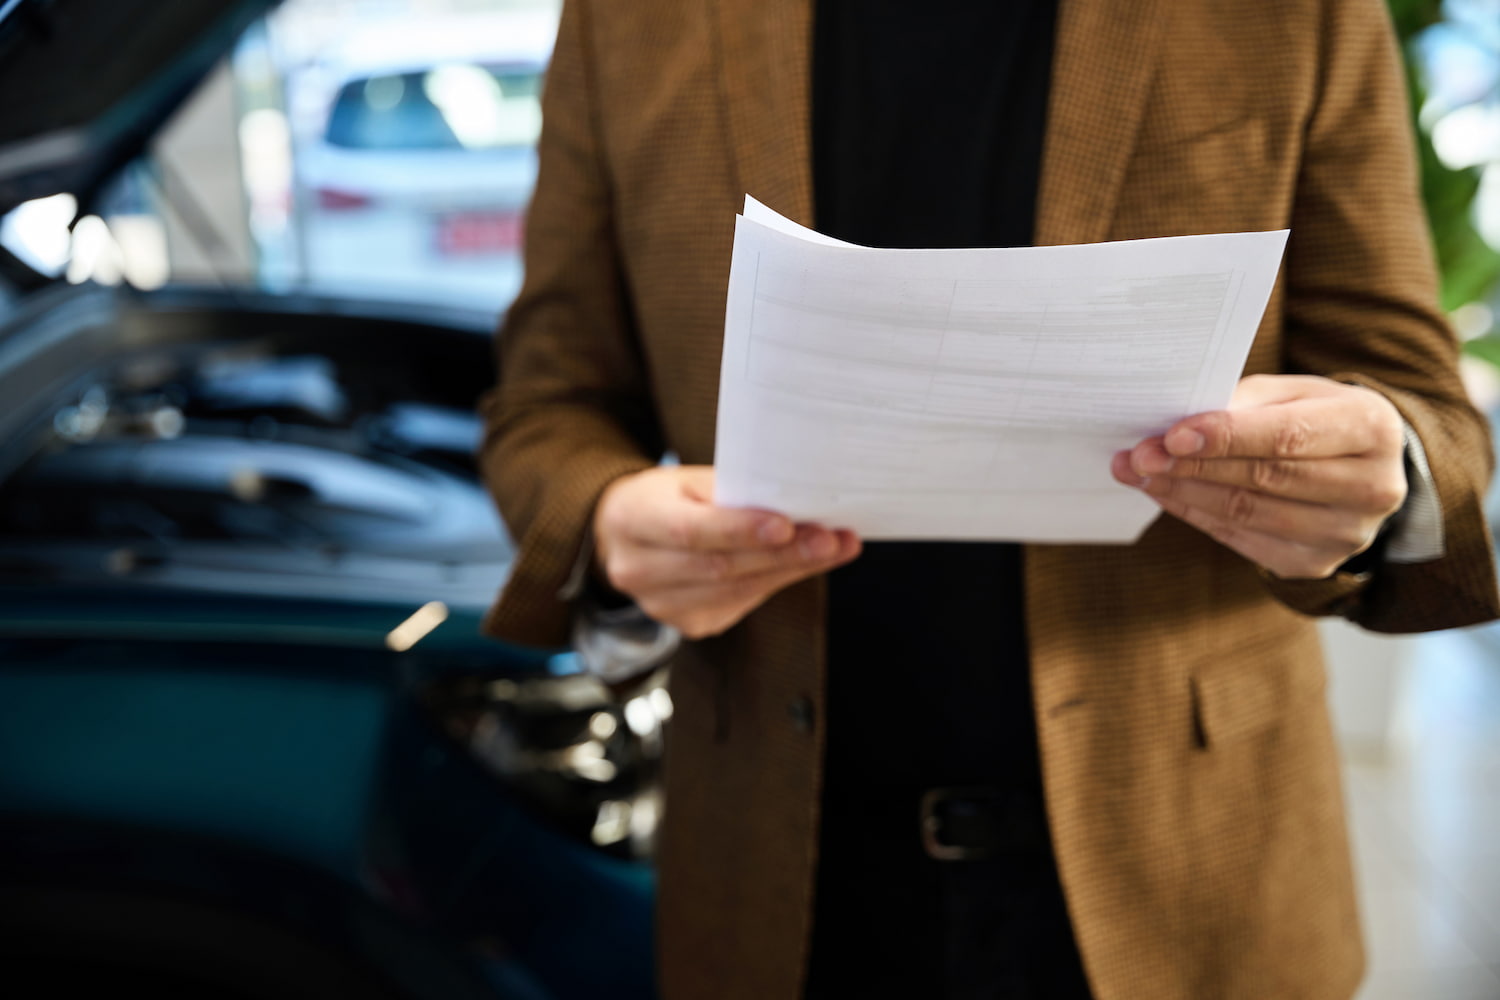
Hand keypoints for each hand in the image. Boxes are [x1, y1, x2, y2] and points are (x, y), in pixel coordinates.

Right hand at [592, 465, 860, 637]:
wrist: (625, 536)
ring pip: (737, 591)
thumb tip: (795, 504)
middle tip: (831, 539)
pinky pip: (740, 603)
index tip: (787, 525)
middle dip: (784, 554)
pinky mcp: (687, 623)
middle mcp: (640, 569)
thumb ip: (731, 492)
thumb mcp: (687, 480)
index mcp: (634, 519)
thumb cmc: (665, 499)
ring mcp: (662, 604)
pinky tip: (803, 565)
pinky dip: (775, 582)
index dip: (741, 531)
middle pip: (721, 567)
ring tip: (833, 548)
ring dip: (791, 570)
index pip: (690, 531)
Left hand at [1111, 374, 1407, 578]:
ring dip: (1182, 492)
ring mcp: (1346, 533)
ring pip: (1246, 512)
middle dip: (1192, 466)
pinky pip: (1239, 538)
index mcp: (1372, 428)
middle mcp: (1372, 486)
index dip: (1227, 438)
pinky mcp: (1314, 562)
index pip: (1289, 436)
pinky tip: (1164, 493)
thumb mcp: (1293, 393)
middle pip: (1264, 478)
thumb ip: (1244, 403)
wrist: (1358, 468)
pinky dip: (1194, 513)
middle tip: (1139, 455)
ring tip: (1138, 473)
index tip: (1172, 436)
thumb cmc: (1316, 418)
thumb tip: (1175, 429)